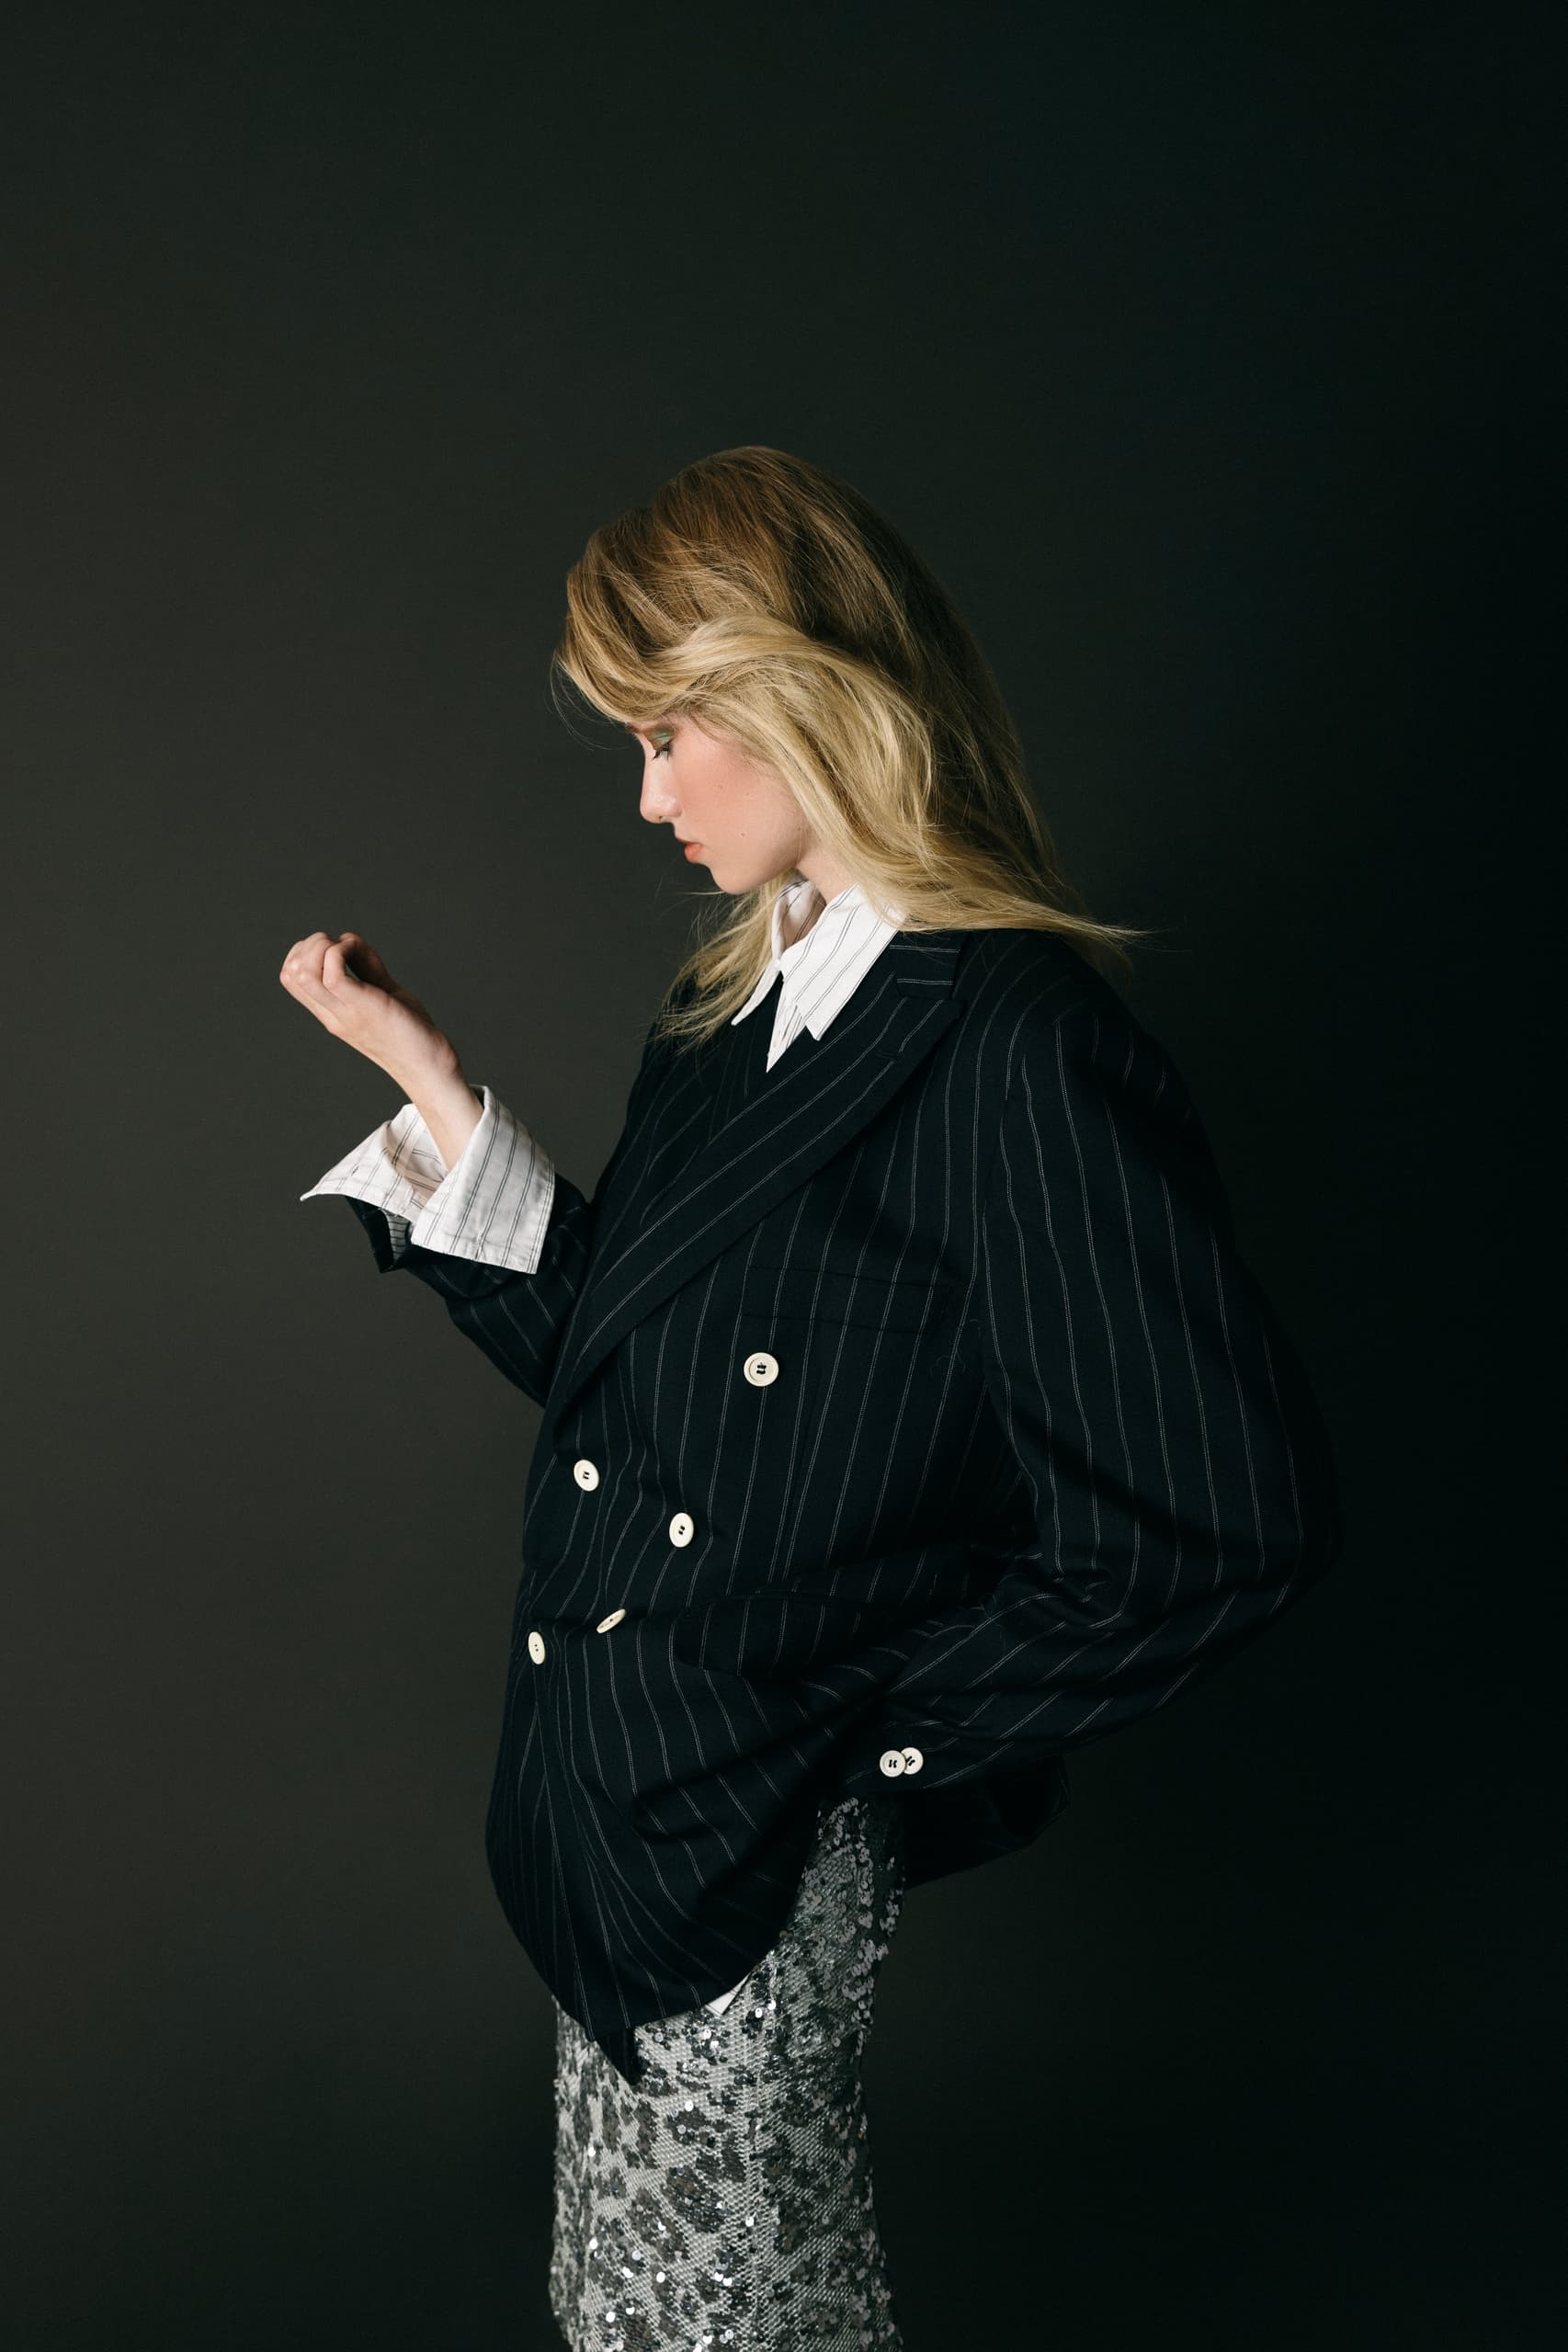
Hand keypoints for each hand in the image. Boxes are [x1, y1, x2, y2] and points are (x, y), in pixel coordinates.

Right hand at [279, 930, 456, 1086]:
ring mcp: (344, 1012)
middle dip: (311, 944)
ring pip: (304, 971)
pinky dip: (342, 952)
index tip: (336, 947)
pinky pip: (333, 974)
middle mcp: (331, 1014)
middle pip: (291, 971)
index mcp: (331, 1012)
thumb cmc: (411, 1031)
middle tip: (342, 946)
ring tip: (348, 948)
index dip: (305, 951)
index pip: (291, 977)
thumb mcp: (382, 992)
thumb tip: (348, 940)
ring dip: (322, 946)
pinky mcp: (362, 1008)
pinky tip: (360, 953)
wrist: (428, 1067)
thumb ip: (365, 968)